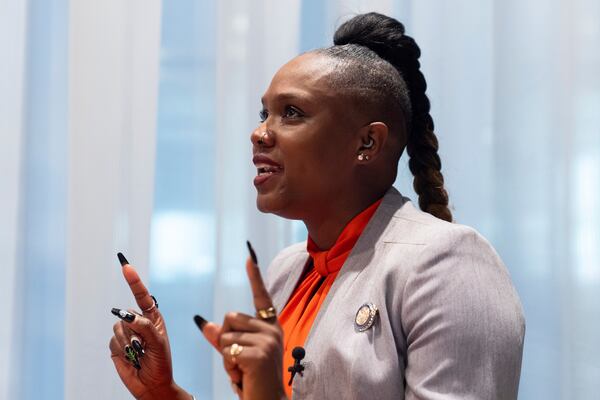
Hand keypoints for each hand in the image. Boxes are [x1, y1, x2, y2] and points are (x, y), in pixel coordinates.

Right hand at [108, 256, 190, 399]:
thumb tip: (124, 314)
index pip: (141, 294)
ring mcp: (126, 333)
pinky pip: (112, 341)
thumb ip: (143, 326)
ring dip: (129, 342)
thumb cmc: (161, 362)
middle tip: (145, 346)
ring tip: (139, 353)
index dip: (133, 279)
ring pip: (117, 327)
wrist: (152, 384)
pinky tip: (131, 357)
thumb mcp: (158, 342)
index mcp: (152, 317)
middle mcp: (138, 322)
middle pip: (126, 314)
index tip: (125, 264)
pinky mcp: (115, 345)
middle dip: (134, 331)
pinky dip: (121, 350)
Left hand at [218, 256, 286, 399]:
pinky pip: (226, 350)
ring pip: (225, 334)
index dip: (254, 276)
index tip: (249, 256)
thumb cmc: (253, 380)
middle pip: (230, 317)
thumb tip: (204, 323)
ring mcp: (267, 340)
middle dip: (225, 340)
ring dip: (225, 355)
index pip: (261, 297)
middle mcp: (272, 329)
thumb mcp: (236, 355)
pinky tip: (243, 375)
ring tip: (241, 370)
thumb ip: (222, 338)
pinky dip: (228, 365)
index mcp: (271, 327)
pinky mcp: (258, 353)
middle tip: (239, 362)